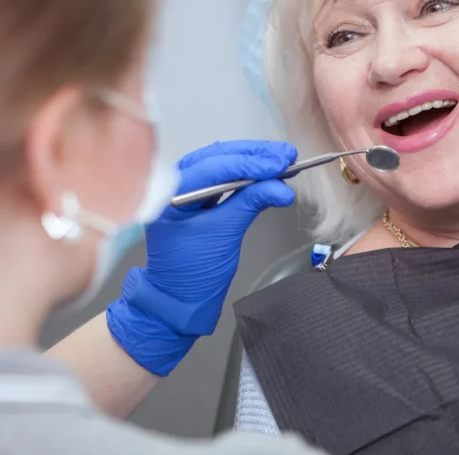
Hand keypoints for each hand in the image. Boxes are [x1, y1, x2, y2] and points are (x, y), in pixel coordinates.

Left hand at [107, 140, 296, 375]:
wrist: (178, 301)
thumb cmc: (192, 273)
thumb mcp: (224, 234)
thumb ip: (250, 203)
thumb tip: (282, 186)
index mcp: (171, 192)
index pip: (214, 166)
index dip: (251, 162)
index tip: (281, 161)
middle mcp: (175, 185)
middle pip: (218, 157)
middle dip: (255, 156)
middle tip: (287, 156)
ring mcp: (187, 191)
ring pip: (222, 165)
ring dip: (254, 162)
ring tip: (284, 161)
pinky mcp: (200, 201)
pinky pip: (224, 180)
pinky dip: (248, 177)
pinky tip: (269, 175)